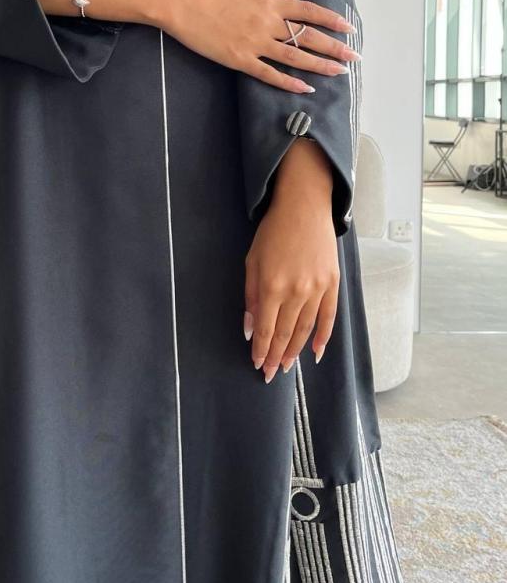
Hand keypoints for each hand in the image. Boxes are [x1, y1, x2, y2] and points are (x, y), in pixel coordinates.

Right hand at [163, 0, 359, 93]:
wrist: (182, 5)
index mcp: (270, 2)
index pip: (309, 12)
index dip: (332, 21)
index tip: (350, 29)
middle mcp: (268, 23)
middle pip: (308, 37)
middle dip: (334, 48)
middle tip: (354, 58)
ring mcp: (255, 43)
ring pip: (294, 57)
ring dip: (319, 66)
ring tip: (338, 73)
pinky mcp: (239, 59)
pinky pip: (268, 73)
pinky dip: (288, 81)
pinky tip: (304, 88)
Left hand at [243, 140, 339, 380]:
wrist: (304, 208)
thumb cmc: (272, 233)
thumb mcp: (252, 262)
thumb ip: (250, 296)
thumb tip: (250, 328)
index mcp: (272, 286)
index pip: (265, 328)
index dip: (261, 349)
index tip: (257, 364)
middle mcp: (296, 292)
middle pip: (285, 333)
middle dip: (276, 356)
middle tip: (270, 374)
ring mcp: (318, 289)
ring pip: (305, 329)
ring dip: (295, 350)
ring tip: (287, 366)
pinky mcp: (333, 284)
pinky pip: (328, 318)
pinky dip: (322, 337)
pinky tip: (315, 353)